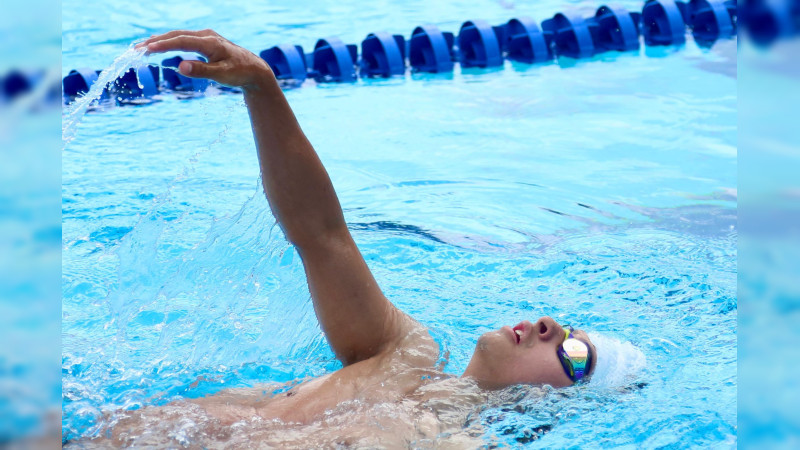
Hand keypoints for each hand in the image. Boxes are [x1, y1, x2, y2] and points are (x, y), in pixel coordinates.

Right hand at [137, 29, 274, 90]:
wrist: (254, 69)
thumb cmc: (240, 73)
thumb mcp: (222, 75)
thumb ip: (202, 71)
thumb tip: (180, 67)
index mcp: (210, 42)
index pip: (181, 41)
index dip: (163, 45)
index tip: (146, 49)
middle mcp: (206, 36)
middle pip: (176, 35)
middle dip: (155, 42)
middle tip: (135, 49)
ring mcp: (205, 37)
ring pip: (178, 36)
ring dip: (159, 41)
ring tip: (141, 47)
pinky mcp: (205, 42)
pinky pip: (182, 40)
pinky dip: (169, 42)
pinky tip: (158, 45)